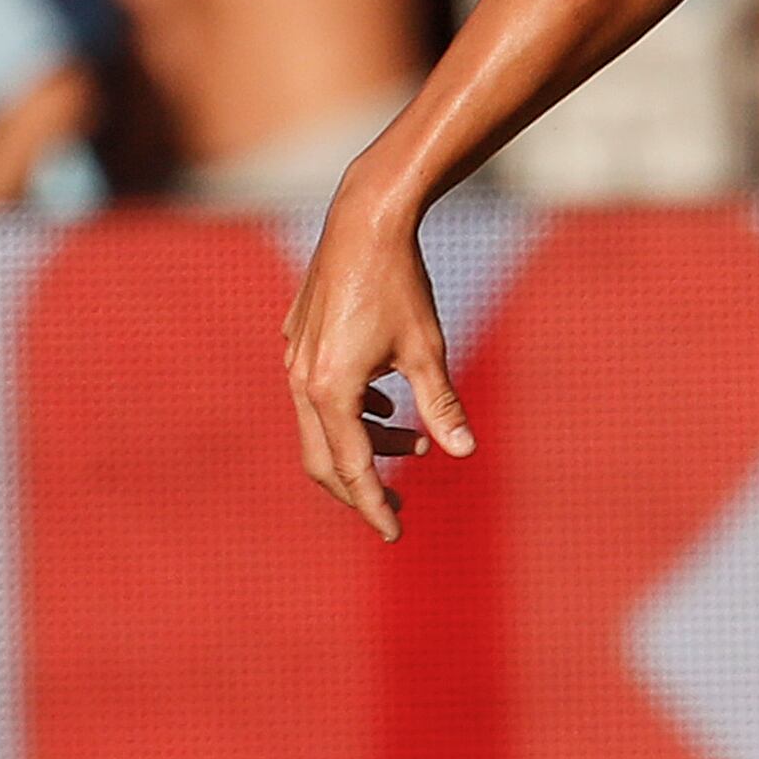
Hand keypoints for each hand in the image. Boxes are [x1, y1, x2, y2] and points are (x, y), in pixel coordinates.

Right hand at [286, 181, 471, 540]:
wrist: (364, 224)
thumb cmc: (401, 285)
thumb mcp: (429, 349)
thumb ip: (441, 404)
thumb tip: (463, 452)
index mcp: (331, 390)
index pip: (351, 468)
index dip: (373, 505)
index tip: (395, 534)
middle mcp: (302, 380)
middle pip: (322, 458)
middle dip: (359, 488)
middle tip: (397, 508)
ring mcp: (295, 360)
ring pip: (321, 426)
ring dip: (364, 444)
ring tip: (414, 445)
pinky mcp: (298, 342)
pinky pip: (319, 396)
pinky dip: (351, 413)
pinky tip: (386, 407)